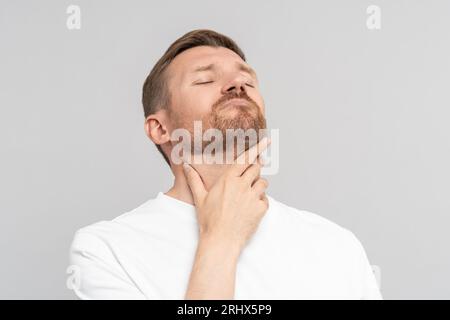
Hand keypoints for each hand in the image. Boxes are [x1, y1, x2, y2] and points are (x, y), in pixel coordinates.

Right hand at [182, 137, 269, 252]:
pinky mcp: (261, 209)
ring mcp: (253, 197)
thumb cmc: (209, 220)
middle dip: (254, 171)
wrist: (220, 241)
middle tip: (247, 181)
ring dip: (258, 187)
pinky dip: (260, 203)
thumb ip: (194, 179)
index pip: (246, 159)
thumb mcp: (200, 198)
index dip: (257, 148)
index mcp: (228, 180)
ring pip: (263, 183)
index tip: (266, 141)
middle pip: (256, 169)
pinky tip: (249, 211)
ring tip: (247, 198)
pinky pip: (265, 200)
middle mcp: (242, 185)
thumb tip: (186, 166)